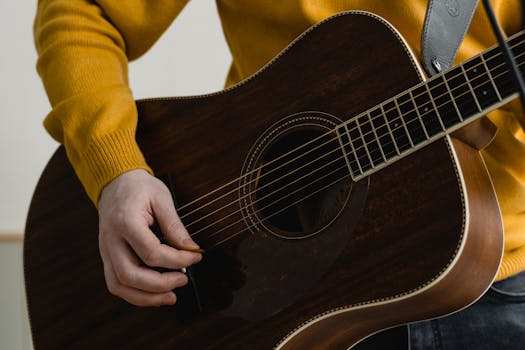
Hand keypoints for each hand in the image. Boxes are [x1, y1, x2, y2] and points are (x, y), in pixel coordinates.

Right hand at [98, 169, 201, 306]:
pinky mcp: (107, 257)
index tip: (195, 257)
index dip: (177, 260)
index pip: (151, 252)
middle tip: (183, 280)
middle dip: (160, 284)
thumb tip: (191, 249)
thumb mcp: (162, 199)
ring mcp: (105, 250)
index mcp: (125, 221)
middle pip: (131, 274)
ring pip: (119, 285)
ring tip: (170, 296)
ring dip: (146, 297)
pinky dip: (135, 294)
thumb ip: (175, 226)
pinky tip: (154, 293)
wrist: (115, 183)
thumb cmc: (139, 188)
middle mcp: (110, 240)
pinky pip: (116, 283)